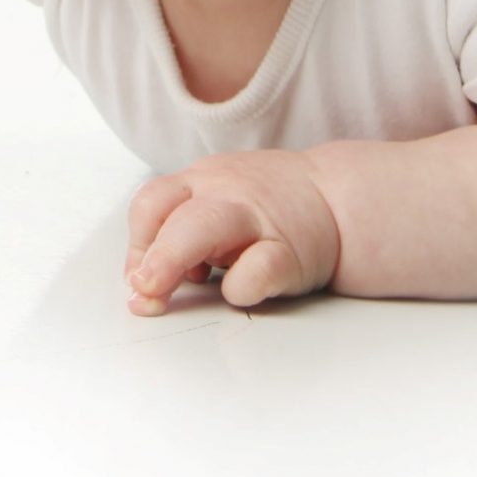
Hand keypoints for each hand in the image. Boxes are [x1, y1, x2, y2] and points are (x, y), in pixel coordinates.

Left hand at [125, 148, 342, 315]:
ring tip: (156, 295)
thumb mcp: (220, 202)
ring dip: (170, 259)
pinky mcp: (288, 252)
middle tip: (139, 291)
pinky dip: (238, 286)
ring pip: (201, 228)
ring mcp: (255, 219)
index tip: (137, 279)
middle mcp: (223, 193)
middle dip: (144, 252)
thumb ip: (180, 233)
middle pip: (165, 209)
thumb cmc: (270, 209)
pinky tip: (238, 290)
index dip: (135, 244)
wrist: (340, 197)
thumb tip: (140, 282)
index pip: (150, 203)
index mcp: (203, 182)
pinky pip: (256, 269)